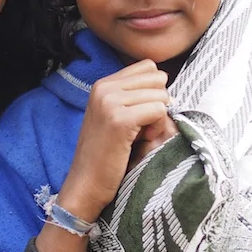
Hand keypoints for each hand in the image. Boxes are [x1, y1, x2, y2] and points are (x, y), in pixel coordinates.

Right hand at [59, 60, 170, 222]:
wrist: (85, 184)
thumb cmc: (105, 154)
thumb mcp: (114, 115)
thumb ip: (133, 96)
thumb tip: (165, 82)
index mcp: (103, 84)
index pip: (148, 67)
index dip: (154, 90)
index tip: (142, 114)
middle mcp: (104, 87)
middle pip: (157, 78)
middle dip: (158, 102)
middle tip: (144, 127)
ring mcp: (110, 102)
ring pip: (160, 94)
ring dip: (158, 117)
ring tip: (141, 136)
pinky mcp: (120, 120)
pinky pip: (158, 110)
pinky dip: (157, 127)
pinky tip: (142, 141)